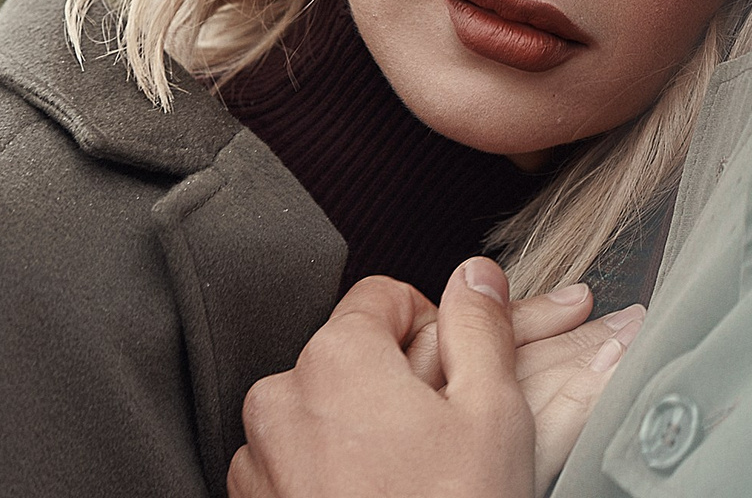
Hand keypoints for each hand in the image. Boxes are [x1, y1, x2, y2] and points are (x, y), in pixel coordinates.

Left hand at [229, 259, 636, 497]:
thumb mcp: (492, 414)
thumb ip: (481, 327)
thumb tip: (476, 275)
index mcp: (335, 357)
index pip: (384, 297)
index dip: (431, 329)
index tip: (454, 376)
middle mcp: (280, 398)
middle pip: (350, 357)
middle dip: (394, 386)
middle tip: (439, 440)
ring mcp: (258, 460)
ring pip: (321, 414)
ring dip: (359, 433)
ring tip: (407, 483)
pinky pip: (294, 466)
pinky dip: (330, 476)